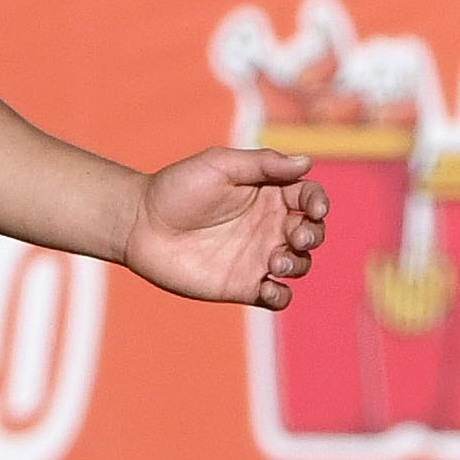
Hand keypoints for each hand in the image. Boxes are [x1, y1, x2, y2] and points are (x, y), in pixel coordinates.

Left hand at [121, 143, 329, 307]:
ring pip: (300, 265)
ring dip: (299, 264)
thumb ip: (263, 164)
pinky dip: (282, 296)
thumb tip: (306, 162)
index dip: (319, 202)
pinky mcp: (243, 286)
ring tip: (275, 261)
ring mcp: (258, 257)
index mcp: (269, 194)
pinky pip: (277, 296)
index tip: (314, 208)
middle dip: (313, 235)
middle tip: (296, 236)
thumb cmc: (177, 187)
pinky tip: (269, 287)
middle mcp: (269, 226)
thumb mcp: (220, 164)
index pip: (309, 197)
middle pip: (312, 232)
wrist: (140, 223)